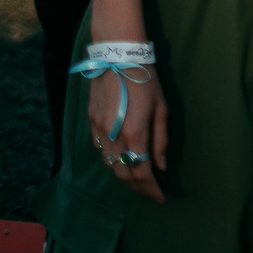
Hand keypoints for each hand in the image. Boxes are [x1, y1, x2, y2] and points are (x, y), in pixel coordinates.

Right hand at [89, 68, 168, 200]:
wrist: (117, 54)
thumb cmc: (145, 80)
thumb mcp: (161, 109)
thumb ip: (161, 140)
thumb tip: (161, 166)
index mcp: (135, 133)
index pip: (141, 172)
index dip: (151, 190)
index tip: (160, 197)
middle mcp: (114, 135)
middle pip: (122, 173)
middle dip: (137, 187)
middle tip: (150, 191)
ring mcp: (98, 128)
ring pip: (109, 164)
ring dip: (123, 174)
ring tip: (137, 176)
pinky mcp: (91, 120)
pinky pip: (99, 149)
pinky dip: (111, 159)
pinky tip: (121, 157)